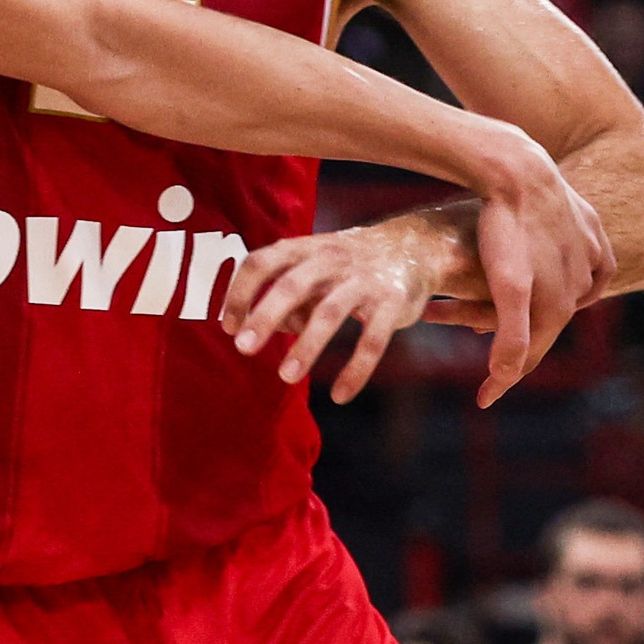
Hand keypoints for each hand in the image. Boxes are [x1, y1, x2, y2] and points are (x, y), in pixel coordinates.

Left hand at [225, 210, 463, 402]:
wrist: (415, 247)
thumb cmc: (347, 265)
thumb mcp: (314, 268)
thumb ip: (285, 297)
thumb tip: (254, 330)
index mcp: (305, 248)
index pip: (261, 262)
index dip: (240, 292)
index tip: (228, 326)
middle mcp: (331, 259)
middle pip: (292, 284)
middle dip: (264, 316)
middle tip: (242, 348)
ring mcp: (364, 279)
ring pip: (330, 312)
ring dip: (306, 346)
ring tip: (285, 377)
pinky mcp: (392, 302)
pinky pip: (372, 340)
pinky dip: (356, 370)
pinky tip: (340, 396)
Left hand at [461, 135, 614, 404]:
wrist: (520, 169)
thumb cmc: (505, 228)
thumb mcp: (506, 285)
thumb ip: (512, 332)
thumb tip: (507, 376)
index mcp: (561, 304)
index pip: (531, 354)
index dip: (504, 379)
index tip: (482, 399)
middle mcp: (582, 285)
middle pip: (548, 326)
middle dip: (522, 345)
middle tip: (494, 361)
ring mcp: (590, 255)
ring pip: (569, 296)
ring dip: (546, 312)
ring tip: (518, 322)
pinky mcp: (592, 229)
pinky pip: (588, 266)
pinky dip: (575, 280)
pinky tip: (563, 282)